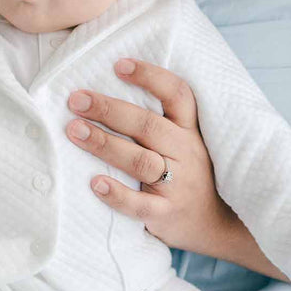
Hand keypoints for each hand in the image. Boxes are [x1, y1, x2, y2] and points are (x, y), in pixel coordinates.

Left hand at [64, 58, 232, 255]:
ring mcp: (178, 186)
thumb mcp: (186, 145)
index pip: (177, 95)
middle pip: (148, 126)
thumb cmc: (189, 177)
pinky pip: (140, 205)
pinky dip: (117, 194)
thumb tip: (106, 95)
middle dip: (109, 110)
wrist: (217, 226)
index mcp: (190, 132)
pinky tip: (94, 183)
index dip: (150, 77)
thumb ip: (158, 123)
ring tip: (74, 131)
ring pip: (140, 162)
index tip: (119, 64)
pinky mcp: (167, 214)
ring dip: (105, 144)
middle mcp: (187, 154)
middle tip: (77, 100)